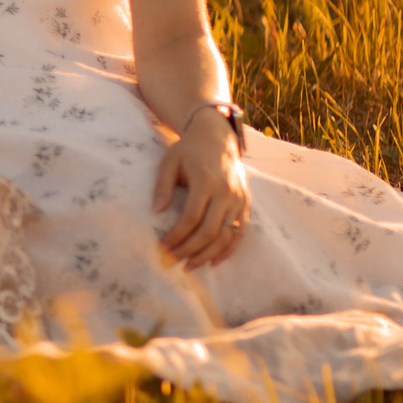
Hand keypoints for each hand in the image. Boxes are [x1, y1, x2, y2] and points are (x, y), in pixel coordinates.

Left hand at [154, 108, 250, 267]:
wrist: (217, 137)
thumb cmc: (188, 150)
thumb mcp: (170, 162)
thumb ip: (162, 186)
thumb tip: (156, 211)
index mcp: (206, 182)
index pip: (191, 218)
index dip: (177, 236)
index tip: (162, 247)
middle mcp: (226, 193)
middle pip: (210, 231)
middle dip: (190, 250)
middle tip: (173, 261)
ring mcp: (239, 199)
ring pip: (227, 235)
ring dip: (208, 254)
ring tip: (190, 265)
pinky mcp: (246, 203)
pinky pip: (241, 232)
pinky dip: (229, 249)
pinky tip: (213, 261)